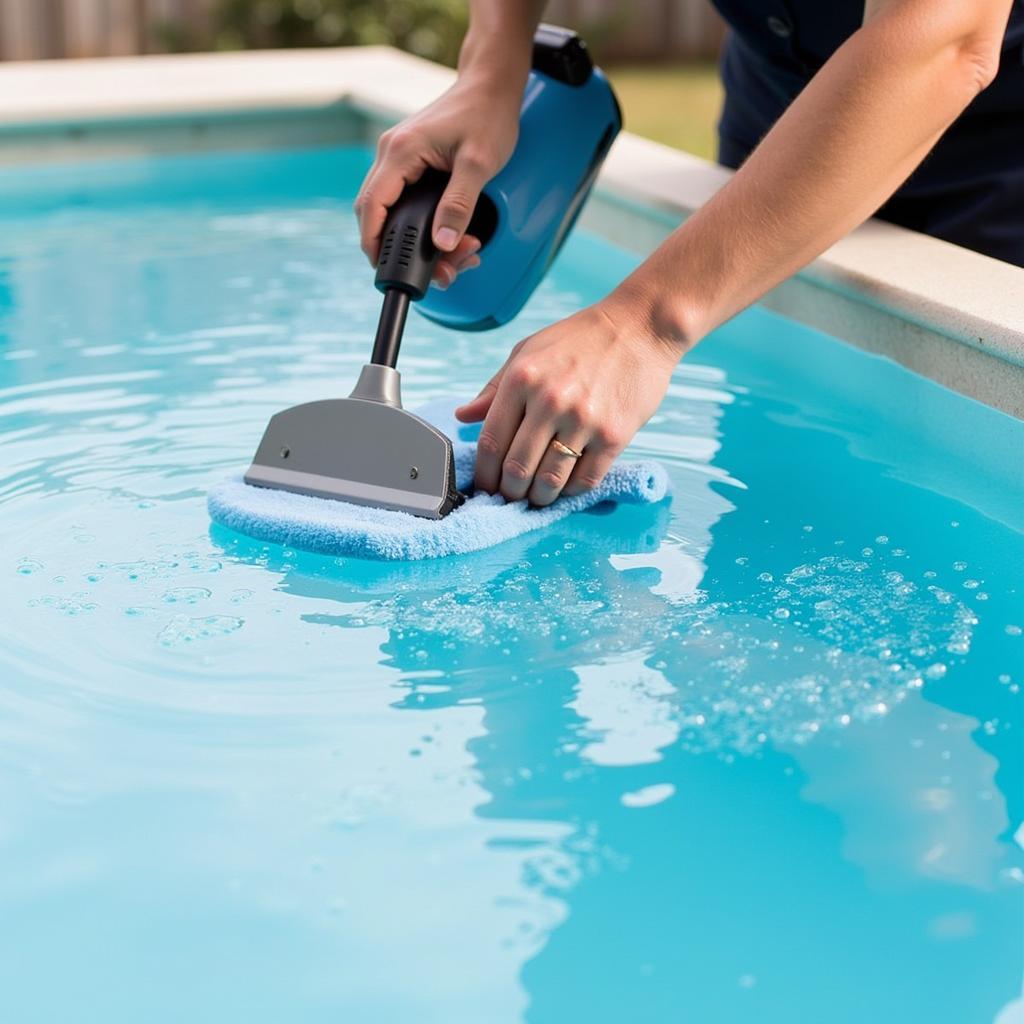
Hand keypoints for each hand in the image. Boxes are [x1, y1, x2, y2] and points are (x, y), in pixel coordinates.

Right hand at [354, 74, 520, 287]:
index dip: (373, 242)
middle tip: (437, 272)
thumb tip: (442, 243)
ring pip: (390, 209)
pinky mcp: (410, 161)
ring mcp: (398, 156)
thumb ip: (459, 205)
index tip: (383, 268)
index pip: (371, 205)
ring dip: (415, 239)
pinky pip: (403, 199)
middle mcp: (391, 153)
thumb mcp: (479, 164)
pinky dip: (421, 224)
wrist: (491, 86)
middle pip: (375, 212)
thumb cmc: (487, 116)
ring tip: (455, 257)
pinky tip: (449, 237)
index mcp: (401, 151)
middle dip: (401, 248)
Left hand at [455, 295, 681, 505]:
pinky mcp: (614, 435)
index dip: (484, 474)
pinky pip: (585, 479)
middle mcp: (549, 401)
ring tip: (536, 496)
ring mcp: (584, 420)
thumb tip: (464, 416)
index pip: (491, 442)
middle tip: (510, 497)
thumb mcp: (528, 351)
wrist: (640, 327)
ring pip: (549, 480)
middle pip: (517, 468)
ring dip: (539, 497)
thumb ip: (494, 387)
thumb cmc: (580, 339)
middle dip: (509, 492)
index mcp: (521, 379)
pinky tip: (565, 486)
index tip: (485, 486)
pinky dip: (571, 491)